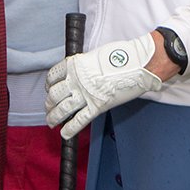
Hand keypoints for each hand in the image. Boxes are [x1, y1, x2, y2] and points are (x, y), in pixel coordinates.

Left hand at [45, 33, 161, 139]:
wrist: (139, 63)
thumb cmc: (122, 55)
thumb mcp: (96, 55)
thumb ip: (85, 65)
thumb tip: (81, 72)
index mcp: (76, 65)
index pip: (53, 76)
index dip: (49, 85)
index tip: (50, 89)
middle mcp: (77, 80)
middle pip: (55, 95)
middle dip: (49, 104)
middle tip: (49, 108)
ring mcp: (87, 94)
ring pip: (63, 109)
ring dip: (54, 117)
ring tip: (52, 122)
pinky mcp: (98, 106)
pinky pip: (79, 120)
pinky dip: (70, 129)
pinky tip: (64, 134)